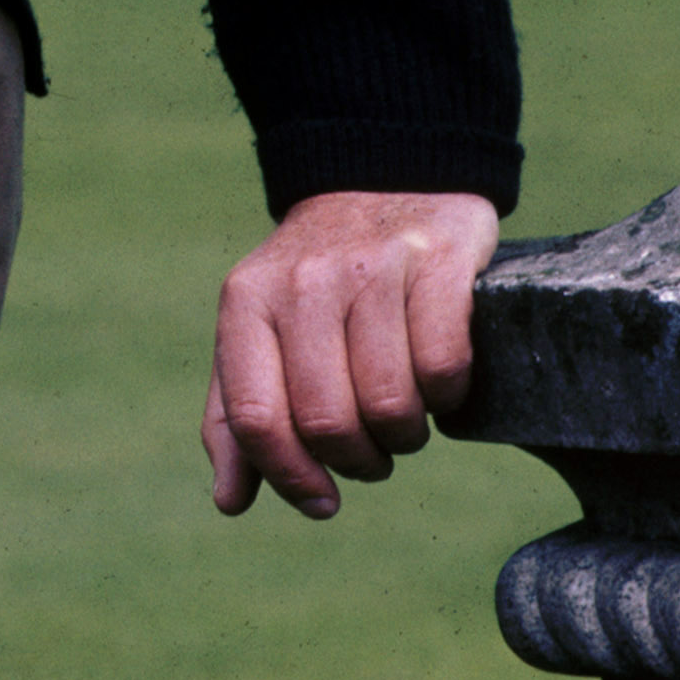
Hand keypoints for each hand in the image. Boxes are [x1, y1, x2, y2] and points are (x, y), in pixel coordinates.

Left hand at [204, 188, 500, 517]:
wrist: (378, 178)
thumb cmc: (315, 282)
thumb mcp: (261, 332)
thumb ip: (238, 415)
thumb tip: (230, 501)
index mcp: (246, 302)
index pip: (254, 416)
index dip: (290, 476)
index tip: (321, 501)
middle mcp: (301, 283)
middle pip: (328, 422)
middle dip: (358, 460)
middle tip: (371, 448)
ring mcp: (370, 269)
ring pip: (390, 405)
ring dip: (406, 434)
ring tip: (404, 413)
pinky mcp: (437, 262)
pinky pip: (445, 367)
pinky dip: (449, 396)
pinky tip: (440, 380)